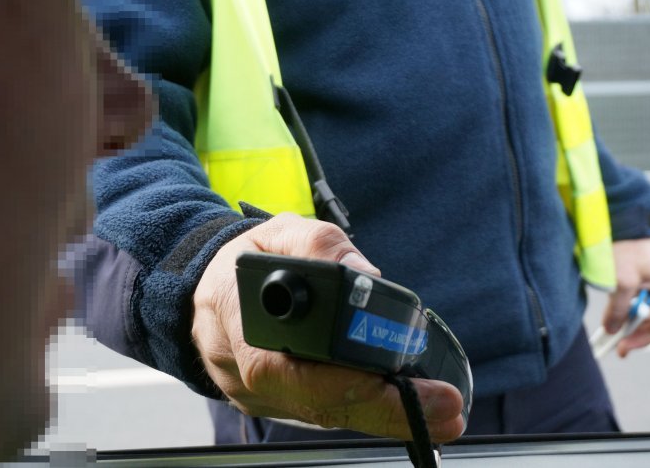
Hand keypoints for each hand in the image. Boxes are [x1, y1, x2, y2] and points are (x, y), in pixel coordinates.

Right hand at [192, 212, 464, 441]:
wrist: (208, 290)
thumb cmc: (245, 263)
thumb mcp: (277, 232)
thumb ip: (318, 244)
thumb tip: (363, 273)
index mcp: (234, 317)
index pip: (277, 364)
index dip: (333, 378)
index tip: (383, 375)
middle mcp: (240, 368)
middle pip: (311, 401)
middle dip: (381, 408)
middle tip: (441, 406)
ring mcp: (255, 394)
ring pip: (321, 414)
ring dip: (384, 417)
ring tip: (441, 412)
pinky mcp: (274, 405)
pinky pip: (322, 413)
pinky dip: (366, 412)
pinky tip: (407, 410)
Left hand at [602, 238, 649, 357]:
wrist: (619, 224)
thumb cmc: (624, 247)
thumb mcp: (620, 280)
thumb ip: (619, 308)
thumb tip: (612, 330)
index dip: (643, 335)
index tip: (623, 345)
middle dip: (637, 332)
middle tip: (618, 346)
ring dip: (632, 322)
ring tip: (614, 331)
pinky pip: (644, 304)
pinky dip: (630, 312)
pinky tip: (618, 317)